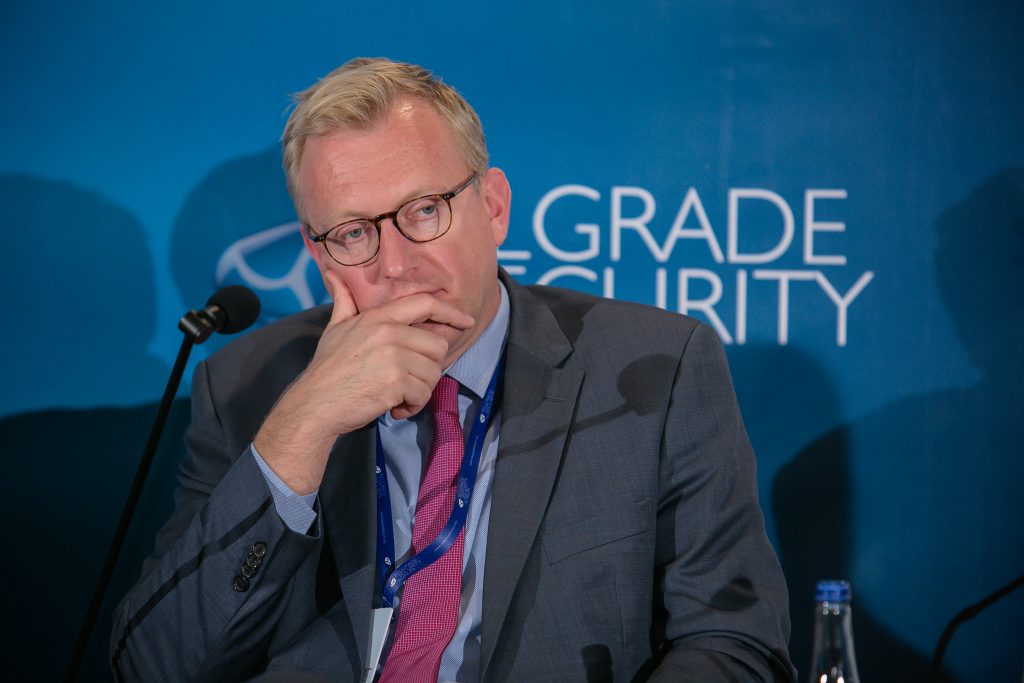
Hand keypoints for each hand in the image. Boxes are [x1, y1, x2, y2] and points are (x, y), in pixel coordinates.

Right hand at [253, 270, 473, 492]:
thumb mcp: (335, 328)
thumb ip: (344, 301)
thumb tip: (334, 274)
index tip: (465, 321)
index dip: (450, 311)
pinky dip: (413, 406)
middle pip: (437, 345)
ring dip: (420, 390)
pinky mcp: (396, 381)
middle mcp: (389, 332)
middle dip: (428, 367)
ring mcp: (393, 356)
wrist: (314, 404)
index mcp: (378, 317)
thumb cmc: (327, 368)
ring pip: (433, 373)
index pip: (425, 303)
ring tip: (398, 395)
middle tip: (408, 380)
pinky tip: (394, 408)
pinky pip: (423, 394)